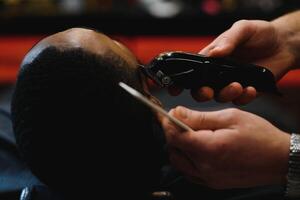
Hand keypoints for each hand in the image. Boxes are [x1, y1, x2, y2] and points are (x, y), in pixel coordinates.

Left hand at [162, 106, 289, 188]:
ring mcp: (209, 178)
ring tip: (192, 133)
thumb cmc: (260, 136)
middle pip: (173, 149)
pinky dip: (186, 158)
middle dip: (172, 133)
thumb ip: (199, 117)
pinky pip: (188, 171)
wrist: (279, 159)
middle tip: (182, 120)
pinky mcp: (212, 183)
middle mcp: (206, 168)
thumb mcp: (230, 117)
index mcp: (210, 149)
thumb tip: (176, 113)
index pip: (174, 136)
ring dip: (178, 146)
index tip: (166, 114)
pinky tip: (198, 147)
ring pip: (178, 161)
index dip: (166, 123)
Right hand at [169, 19, 295, 104]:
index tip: (174, 88)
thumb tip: (214, 53)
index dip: (180, 80)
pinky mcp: (245, 91)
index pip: (190, 71)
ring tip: (238, 85)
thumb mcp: (243, 29)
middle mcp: (217, 73)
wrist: (283, 44)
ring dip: (225, 94)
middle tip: (208, 91)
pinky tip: (251, 88)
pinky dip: (243, 97)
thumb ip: (228, 39)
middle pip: (200, 89)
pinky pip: (239, 100)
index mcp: (211, 58)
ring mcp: (230, 83)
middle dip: (201, 93)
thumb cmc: (260, 33)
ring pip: (218, 97)